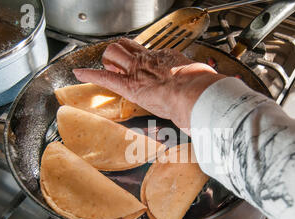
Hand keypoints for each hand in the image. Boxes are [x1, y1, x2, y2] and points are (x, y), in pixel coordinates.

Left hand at [73, 38, 225, 131]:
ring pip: (114, 55)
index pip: (149, 53)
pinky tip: (80, 73)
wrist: (196, 94)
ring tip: (105, 66)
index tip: (141, 62)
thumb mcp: (204, 81)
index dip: (141, 57)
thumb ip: (202, 83)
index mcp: (168, 59)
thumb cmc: (203, 89)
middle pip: (127, 48)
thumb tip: (215, 89)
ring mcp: (138, 71)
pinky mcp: (129, 86)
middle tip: (119, 61)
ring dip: (108, 61)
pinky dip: (90, 74)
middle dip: (121, 54)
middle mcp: (150, 61)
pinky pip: (105, 77)